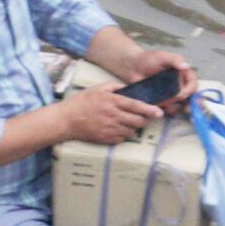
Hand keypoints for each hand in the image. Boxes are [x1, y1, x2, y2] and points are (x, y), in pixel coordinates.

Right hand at [42, 78, 160, 148]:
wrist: (65, 120)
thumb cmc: (81, 102)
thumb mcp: (97, 88)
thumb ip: (114, 86)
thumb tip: (128, 88)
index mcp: (113, 102)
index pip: (136, 106)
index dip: (150, 110)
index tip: (159, 112)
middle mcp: (114, 116)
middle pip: (138, 121)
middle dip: (145, 119)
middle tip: (145, 117)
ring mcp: (110, 129)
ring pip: (132, 131)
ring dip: (135, 127)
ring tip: (131, 122)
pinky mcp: (106, 138)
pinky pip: (122, 138)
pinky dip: (125, 134)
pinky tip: (120, 129)